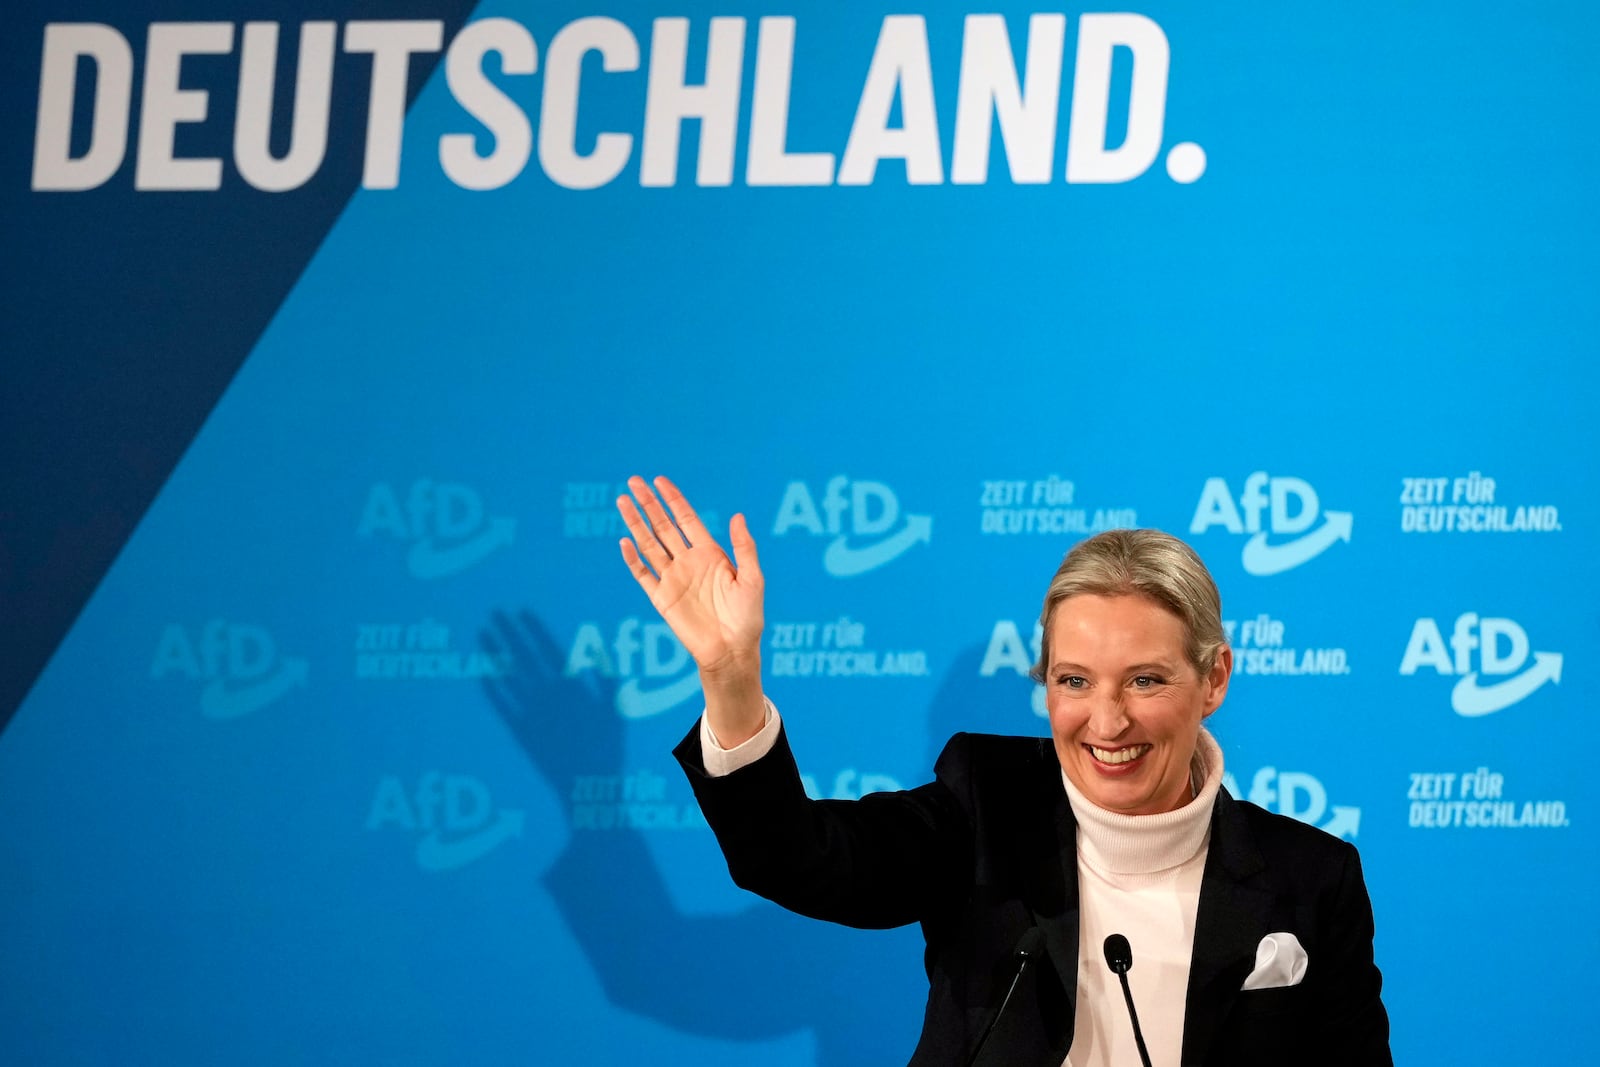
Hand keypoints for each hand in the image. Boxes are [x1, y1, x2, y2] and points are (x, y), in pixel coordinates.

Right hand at [617, 476, 763, 680]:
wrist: (731, 650)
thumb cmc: (747, 616)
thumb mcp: (752, 578)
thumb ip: (744, 547)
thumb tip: (738, 515)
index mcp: (709, 553)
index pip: (686, 519)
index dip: (673, 499)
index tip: (659, 480)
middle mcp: (688, 562)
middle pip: (663, 526)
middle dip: (649, 503)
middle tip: (633, 481)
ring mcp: (673, 578)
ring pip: (649, 544)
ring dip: (635, 523)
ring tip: (622, 501)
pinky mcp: (661, 598)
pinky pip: (643, 574)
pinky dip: (633, 559)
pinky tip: (625, 541)